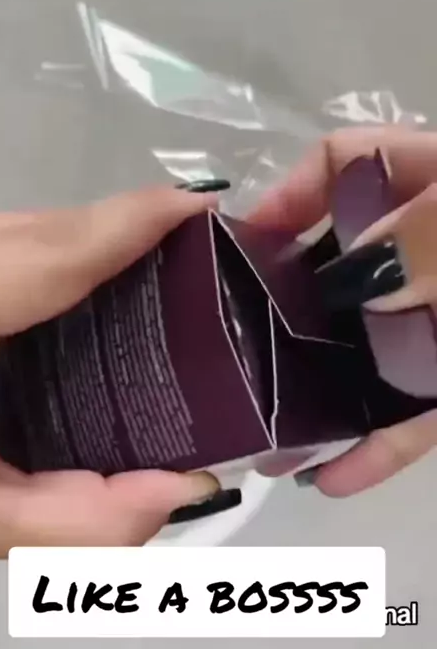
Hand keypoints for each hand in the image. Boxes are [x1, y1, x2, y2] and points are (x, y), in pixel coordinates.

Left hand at [0, 186, 219, 566]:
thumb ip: (79, 517)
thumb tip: (188, 489)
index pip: (41, 253)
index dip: (124, 223)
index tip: (198, 207)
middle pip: (28, 231)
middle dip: (112, 234)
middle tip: (190, 263)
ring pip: (3, 234)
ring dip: (77, 247)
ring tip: (147, 280)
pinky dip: (41, 264)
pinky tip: (74, 297)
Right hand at [253, 125, 436, 496]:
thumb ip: (422, 236)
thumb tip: (351, 277)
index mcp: (433, 188)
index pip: (343, 168)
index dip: (288, 196)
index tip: (242, 243)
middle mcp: (426, 256)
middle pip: (340, 275)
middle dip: (287, 314)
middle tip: (231, 358)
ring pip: (370, 355)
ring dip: (321, 396)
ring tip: (264, 441)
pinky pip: (419, 416)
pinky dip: (381, 446)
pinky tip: (334, 480)